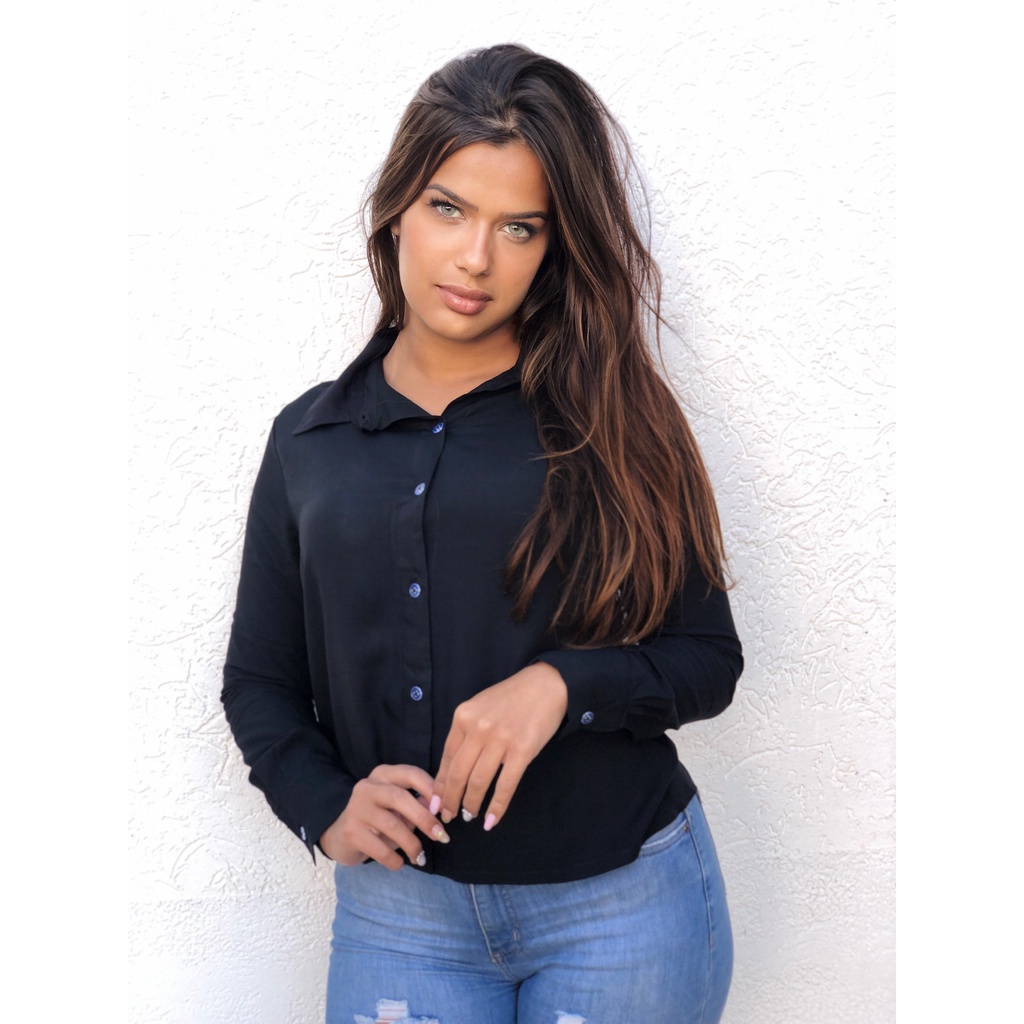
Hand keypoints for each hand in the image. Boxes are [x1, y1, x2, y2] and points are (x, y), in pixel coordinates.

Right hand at [319, 763, 449, 870]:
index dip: (431, 789)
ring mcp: (357, 808)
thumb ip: (418, 802)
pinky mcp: (351, 831)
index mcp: (384, 775)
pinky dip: (395, 859)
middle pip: (401, 798)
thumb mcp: (398, 807)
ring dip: (412, 844)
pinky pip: (380, 848)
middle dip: (424, 818)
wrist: (339, 835)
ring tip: (420, 857)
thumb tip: (440, 806)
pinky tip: (400, 863)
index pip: (411, 774)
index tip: (445, 809)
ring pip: (392, 825)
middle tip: (441, 836)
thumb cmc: (377, 819)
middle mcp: (368, 787)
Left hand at [433, 662, 567, 831]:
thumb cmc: (512, 698)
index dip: (440, 785)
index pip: (447, 758)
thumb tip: (453, 770)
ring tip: (469, 817)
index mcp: (463, 717)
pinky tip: (491, 820)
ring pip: (478, 782)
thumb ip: (466, 733)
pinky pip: (505, 785)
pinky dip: (497, 807)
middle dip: (451, 800)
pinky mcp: (522, 750)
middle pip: (458, 774)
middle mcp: (478, 728)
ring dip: (471, 805)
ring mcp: (500, 739)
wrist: (546, 685)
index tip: (435, 803)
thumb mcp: (480, 707)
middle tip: (448, 817)